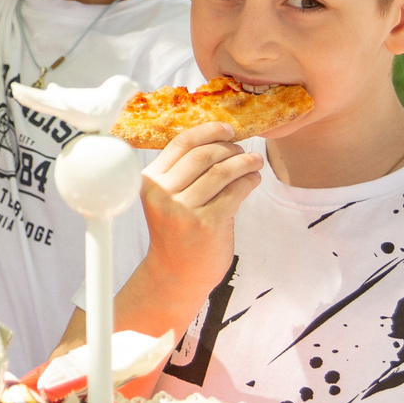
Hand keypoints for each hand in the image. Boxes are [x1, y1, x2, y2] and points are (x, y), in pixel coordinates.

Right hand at [135, 121, 262, 300]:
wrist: (176, 273)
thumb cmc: (176, 232)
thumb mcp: (166, 198)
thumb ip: (181, 172)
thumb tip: (219, 139)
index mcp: (149, 181)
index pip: (181, 143)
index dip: (208, 131)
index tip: (227, 129)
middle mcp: (163, 193)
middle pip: (204, 155)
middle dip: (229, 148)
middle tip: (243, 150)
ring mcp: (185, 210)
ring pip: (221, 171)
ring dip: (244, 162)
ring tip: (254, 162)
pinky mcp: (208, 224)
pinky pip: (235, 192)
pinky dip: (249, 180)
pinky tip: (254, 179)